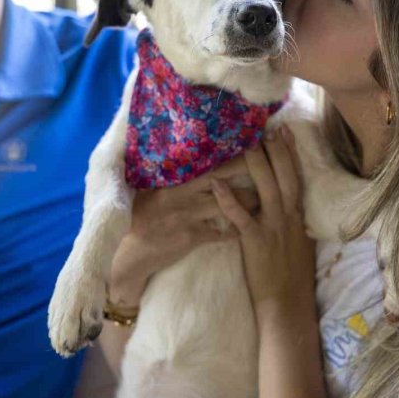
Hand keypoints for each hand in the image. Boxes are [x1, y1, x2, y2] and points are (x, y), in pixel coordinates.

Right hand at [107, 157, 258, 307]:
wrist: (129, 253)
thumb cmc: (139, 217)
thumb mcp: (149, 191)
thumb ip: (167, 175)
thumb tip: (181, 153)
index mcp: (172, 180)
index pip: (206, 161)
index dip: (229, 153)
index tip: (250, 144)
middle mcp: (181, 194)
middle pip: (222, 178)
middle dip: (248, 171)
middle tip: (270, 166)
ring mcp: (188, 216)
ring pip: (227, 205)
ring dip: (249, 202)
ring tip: (266, 198)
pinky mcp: (192, 238)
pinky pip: (222, 233)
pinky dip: (236, 230)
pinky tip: (249, 227)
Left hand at [211, 126, 315, 317]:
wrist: (287, 303)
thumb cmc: (291, 276)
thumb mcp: (298, 243)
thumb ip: (291, 222)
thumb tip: (287, 205)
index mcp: (298, 216)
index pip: (296, 178)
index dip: (290, 155)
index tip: (285, 134)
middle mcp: (288, 216)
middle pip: (284, 176)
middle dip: (276, 151)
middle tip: (267, 129)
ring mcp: (272, 226)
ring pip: (266, 188)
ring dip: (256, 164)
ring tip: (247, 143)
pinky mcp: (255, 239)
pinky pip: (240, 215)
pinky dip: (228, 198)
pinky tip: (217, 183)